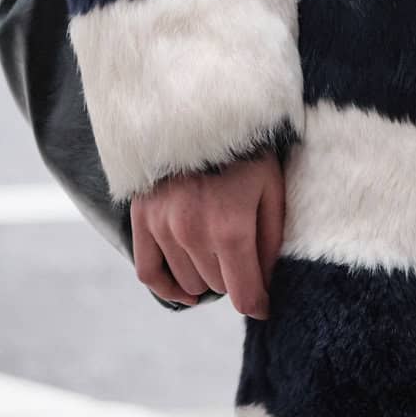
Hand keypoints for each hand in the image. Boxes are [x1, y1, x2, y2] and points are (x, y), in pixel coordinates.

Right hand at [131, 148, 284, 317]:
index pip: (244, 292)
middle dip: (235, 280)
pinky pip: (148, 271)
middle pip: (217, 286)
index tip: (264, 306)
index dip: (258, 304)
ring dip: (206, 279)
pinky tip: (185, 291)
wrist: (202, 110)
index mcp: (231, 228)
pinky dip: (166, 288)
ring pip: (187, 282)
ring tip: (220, 261)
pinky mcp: (143, 218)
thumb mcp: (272, 190)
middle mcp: (193, 234)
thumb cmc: (247, 150)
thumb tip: (266, 282)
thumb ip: (271, 240)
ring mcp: (164, 227)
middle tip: (245, 262)